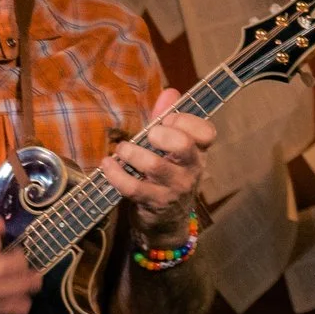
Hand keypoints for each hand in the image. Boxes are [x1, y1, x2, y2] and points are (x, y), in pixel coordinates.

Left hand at [101, 90, 216, 242]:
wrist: (166, 221)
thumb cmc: (167, 176)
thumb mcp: (171, 148)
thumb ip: (168, 119)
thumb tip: (170, 91)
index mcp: (198, 152)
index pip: (206, 132)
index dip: (186, 120)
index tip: (168, 120)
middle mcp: (191, 169)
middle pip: (183, 145)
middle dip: (161, 134)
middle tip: (149, 135)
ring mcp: (174, 187)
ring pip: (154, 165)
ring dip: (131, 152)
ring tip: (122, 150)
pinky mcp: (154, 203)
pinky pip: (132, 186)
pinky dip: (114, 173)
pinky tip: (108, 164)